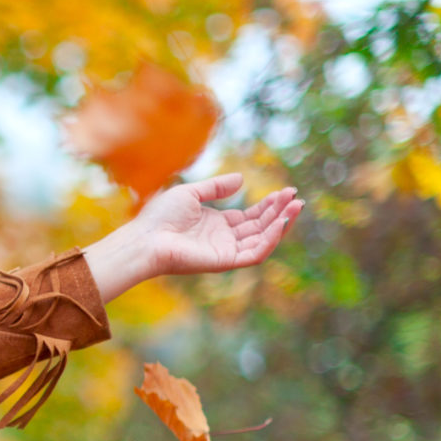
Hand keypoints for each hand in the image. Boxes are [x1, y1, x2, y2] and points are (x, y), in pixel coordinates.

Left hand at [84, 174, 303, 302]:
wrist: (145, 238)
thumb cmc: (159, 217)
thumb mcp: (190, 193)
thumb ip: (215, 187)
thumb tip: (241, 179)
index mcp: (216, 224)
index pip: (251, 216)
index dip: (270, 205)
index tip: (286, 191)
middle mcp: (224, 239)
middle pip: (260, 226)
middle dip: (280, 211)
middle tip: (295, 196)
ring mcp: (225, 251)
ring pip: (262, 240)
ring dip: (281, 224)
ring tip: (295, 206)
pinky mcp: (225, 262)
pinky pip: (255, 254)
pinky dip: (270, 240)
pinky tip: (281, 223)